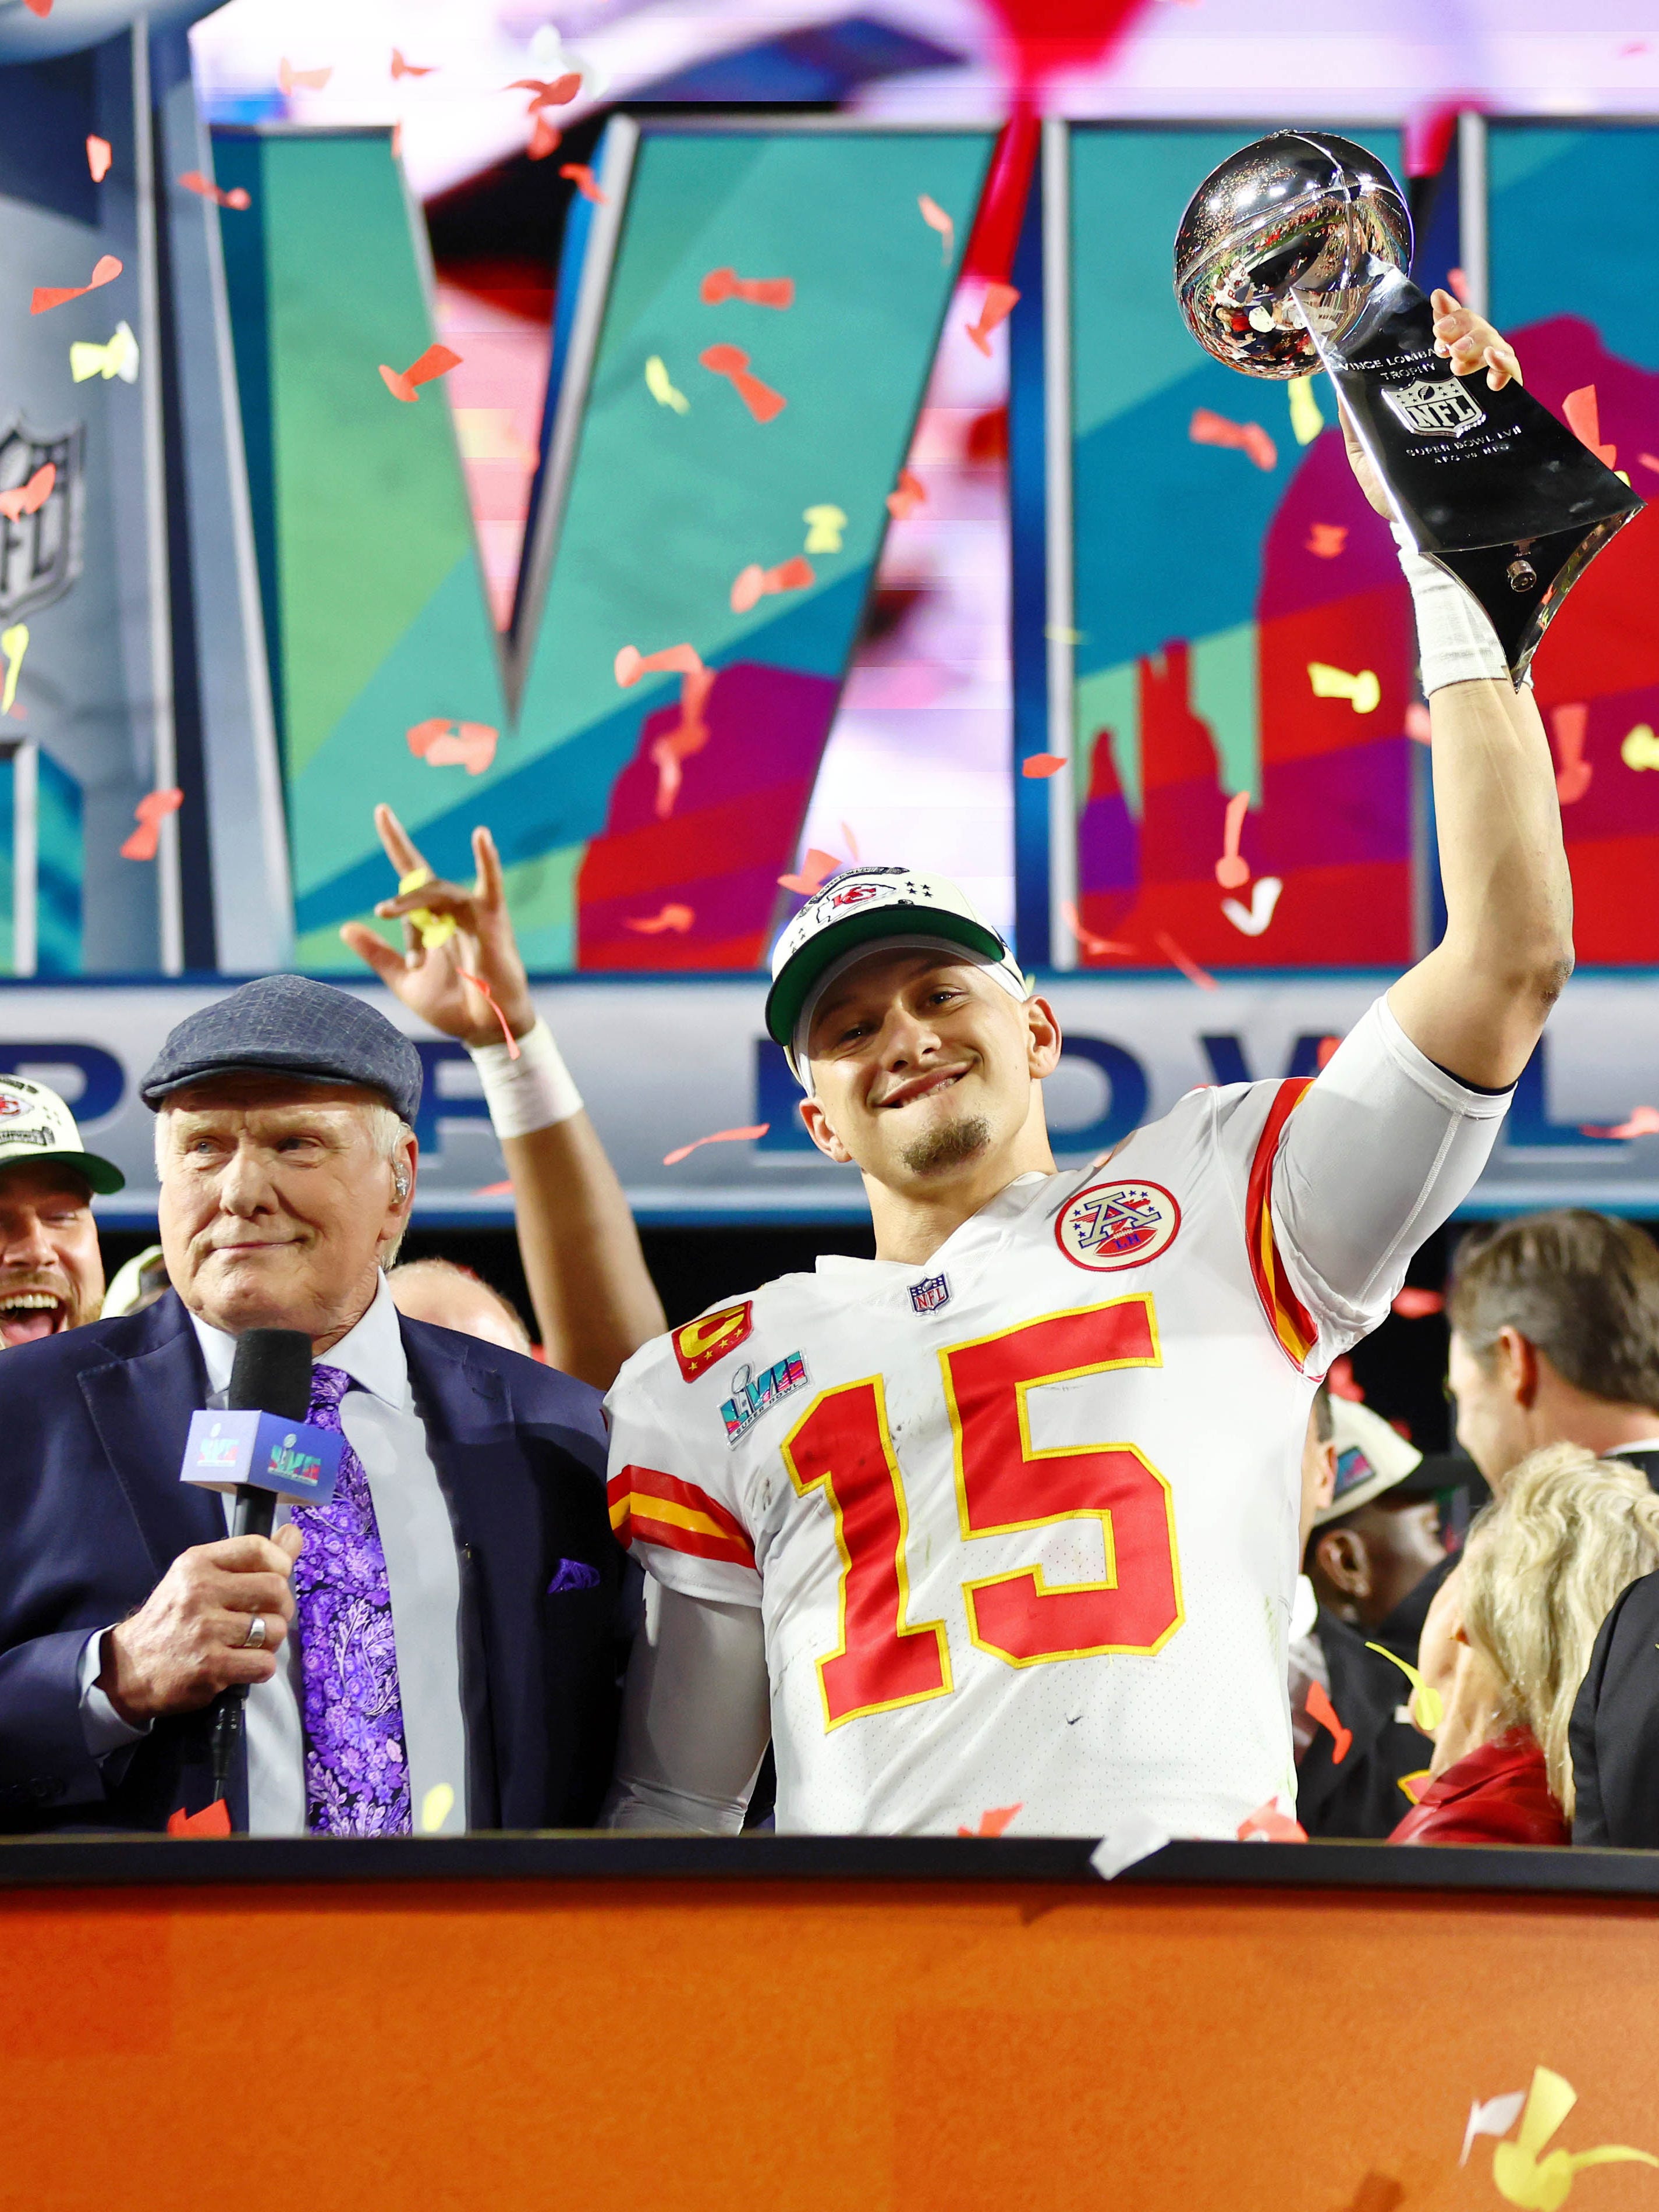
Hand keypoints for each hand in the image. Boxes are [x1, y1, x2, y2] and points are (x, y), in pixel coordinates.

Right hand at [98, 1528, 301, 1722]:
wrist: (129, 1669)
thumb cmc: (173, 1618)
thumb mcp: (200, 1577)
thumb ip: (249, 1557)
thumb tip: (293, 1534)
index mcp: (197, 1563)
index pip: (258, 1548)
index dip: (280, 1563)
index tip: (275, 1578)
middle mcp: (200, 1591)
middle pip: (276, 1588)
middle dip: (282, 1607)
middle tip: (267, 1618)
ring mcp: (205, 1630)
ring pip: (275, 1629)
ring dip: (271, 1641)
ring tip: (250, 1644)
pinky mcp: (210, 1667)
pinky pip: (264, 1664)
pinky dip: (260, 1668)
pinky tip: (243, 1665)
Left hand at [339, 804, 534, 1050]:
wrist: (484, 1031)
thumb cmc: (453, 1007)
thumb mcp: (405, 980)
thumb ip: (377, 954)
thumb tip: (345, 927)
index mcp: (431, 921)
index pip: (410, 875)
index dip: (397, 842)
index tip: (382, 810)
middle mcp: (450, 911)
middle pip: (419, 889)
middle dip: (401, 906)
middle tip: (393, 929)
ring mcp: (471, 913)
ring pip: (437, 893)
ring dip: (414, 906)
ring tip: (392, 917)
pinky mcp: (491, 921)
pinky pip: (489, 886)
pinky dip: (487, 860)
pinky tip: (480, 836)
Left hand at [1340, 287, 1523, 515]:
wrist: (1425, 532)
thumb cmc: (1396, 494)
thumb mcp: (1366, 456)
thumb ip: (1355, 420)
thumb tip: (1340, 381)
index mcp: (1429, 388)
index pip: (1440, 337)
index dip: (1442, 311)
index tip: (1434, 300)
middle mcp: (1460, 388)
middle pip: (1470, 332)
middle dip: (1459, 321)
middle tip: (1441, 334)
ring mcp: (1484, 399)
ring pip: (1493, 346)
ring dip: (1478, 340)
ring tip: (1456, 356)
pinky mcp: (1507, 416)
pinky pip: (1514, 378)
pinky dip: (1506, 365)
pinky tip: (1492, 370)